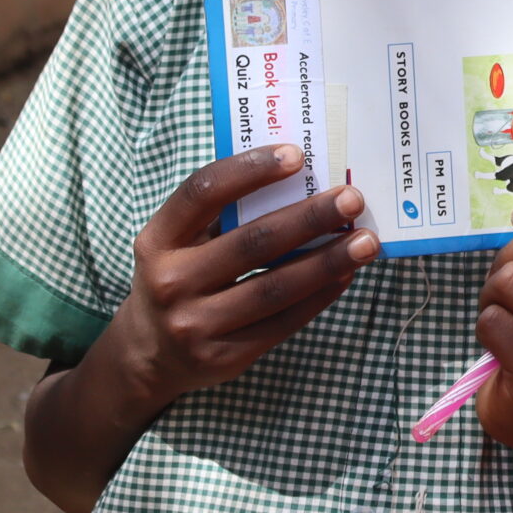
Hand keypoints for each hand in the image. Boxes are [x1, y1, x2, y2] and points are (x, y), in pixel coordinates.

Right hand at [22, 145, 374, 512]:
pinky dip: (320, 296)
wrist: (147, 355)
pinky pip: (283, 323)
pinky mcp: (225, 357)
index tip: (297, 155)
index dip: (249, 170)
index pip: (202, 193)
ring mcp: (196, 325)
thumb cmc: (177, 276)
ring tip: (366, 241)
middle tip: (351, 199)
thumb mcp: (179, 242)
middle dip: (309, 218)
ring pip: (275, 288)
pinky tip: (345, 275)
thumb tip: (301, 179)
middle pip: (252, 242)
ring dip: (327, 261)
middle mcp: (171, 282)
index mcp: (158, 240)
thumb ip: (223, 214)